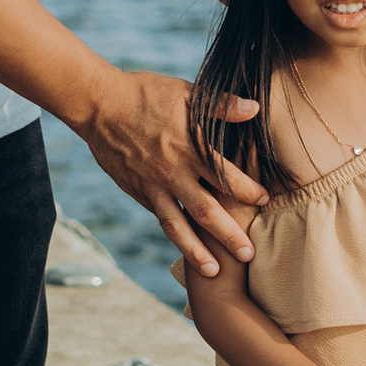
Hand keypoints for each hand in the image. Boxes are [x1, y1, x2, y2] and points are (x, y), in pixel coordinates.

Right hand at [73, 64, 265, 276]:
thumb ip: (221, 106)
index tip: (265, 202)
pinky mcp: (138, 192)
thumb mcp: (186, 93)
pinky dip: (175, 235)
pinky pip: (159, 218)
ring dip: (197, 251)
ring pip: (179, 226)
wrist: (100, 105)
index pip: (226, 175)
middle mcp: (173, 172)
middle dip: (229, 235)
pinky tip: (186, 248)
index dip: (248, 190)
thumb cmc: (147, 93)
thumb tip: (255, 109)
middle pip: (206, 210)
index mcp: (190, 146)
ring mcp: (153, 186)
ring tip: (213, 271)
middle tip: (249, 255)